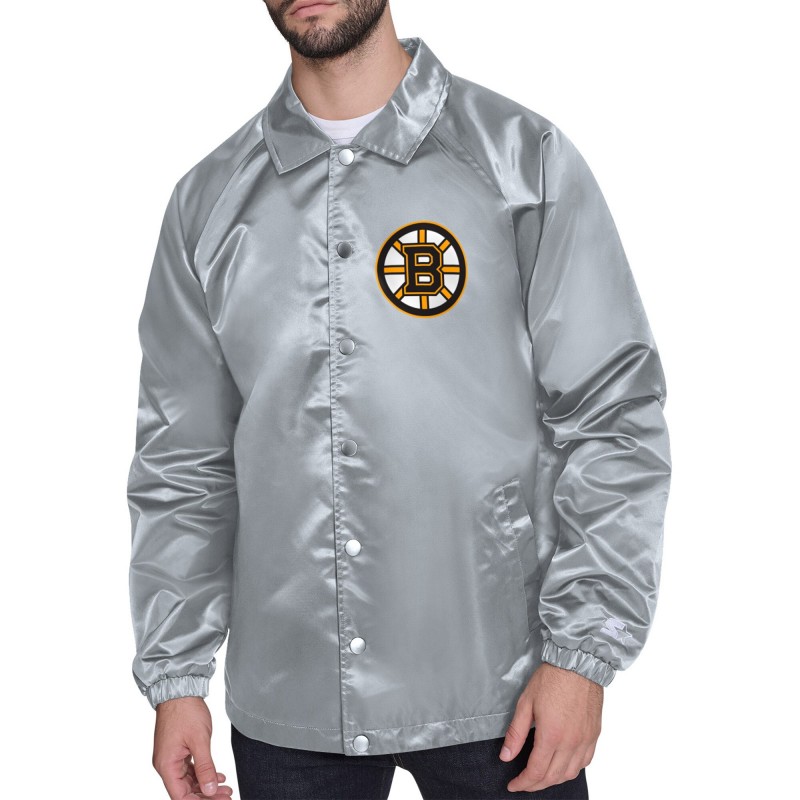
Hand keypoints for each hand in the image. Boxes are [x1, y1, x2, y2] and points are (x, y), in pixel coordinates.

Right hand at [152, 696, 233, 798]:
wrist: (180, 690)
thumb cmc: (186, 711)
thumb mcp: (200, 740)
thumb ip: (205, 767)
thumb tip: (210, 790)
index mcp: (167, 765)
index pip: (180, 796)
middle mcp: (166, 764)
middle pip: (185, 790)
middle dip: (206, 795)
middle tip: (227, 796)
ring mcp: (171, 757)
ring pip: (188, 781)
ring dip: (206, 785)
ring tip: (226, 788)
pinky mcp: (177, 750)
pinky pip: (189, 769)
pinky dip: (203, 774)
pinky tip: (218, 776)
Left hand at [500, 662, 602, 792]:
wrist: (578, 663)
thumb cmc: (551, 678)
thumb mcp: (525, 703)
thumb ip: (516, 733)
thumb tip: (506, 756)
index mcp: (552, 736)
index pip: (536, 772)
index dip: (523, 783)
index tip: (514, 785)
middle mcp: (571, 742)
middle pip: (553, 777)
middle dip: (536, 785)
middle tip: (524, 783)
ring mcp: (585, 740)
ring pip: (570, 773)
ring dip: (554, 779)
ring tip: (541, 777)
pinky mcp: (594, 734)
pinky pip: (585, 762)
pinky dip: (572, 769)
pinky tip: (563, 765)